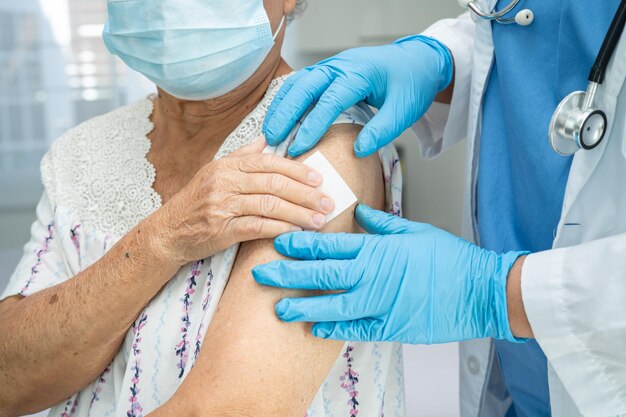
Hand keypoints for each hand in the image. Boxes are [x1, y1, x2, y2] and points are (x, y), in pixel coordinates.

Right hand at [155, 138, 334, 265]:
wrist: (168, 232)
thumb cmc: (196, 201)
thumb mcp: (215, 171)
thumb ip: (243, 155)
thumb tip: (267, 138)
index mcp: (227, 165)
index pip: (269, 162)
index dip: (297, 170)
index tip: (319, 179)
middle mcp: (224, 182)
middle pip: (274, 183)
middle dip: (305, 194)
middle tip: (327, 202)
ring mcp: (222, 205)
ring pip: (269, 205)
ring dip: (298, 214)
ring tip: (319, 220)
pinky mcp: (222, 229)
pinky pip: (257, 227)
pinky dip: (279, 228)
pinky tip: (296, 231)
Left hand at [253, 205, 526, 344]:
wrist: (480, 291)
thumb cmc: (450, 259)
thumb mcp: (416, 231)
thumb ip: (383, 223)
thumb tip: (361, 210)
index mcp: (377, 249)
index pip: (329, 245)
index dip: (300, 244)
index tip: (278, 242)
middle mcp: (373, 276)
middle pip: (321, 274)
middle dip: (288, 274)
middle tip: (262, 275)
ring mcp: (380, 304)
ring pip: (332, 305)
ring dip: (303, 306)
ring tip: (279, 308)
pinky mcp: (391, 326)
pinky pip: (355, 329)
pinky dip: (334, 329)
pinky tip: (314, 329)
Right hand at [262, 35, 452, 157]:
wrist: (416, 61)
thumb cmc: (411, 84)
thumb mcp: (404, 110)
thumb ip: (382, 131)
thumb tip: (358, 151)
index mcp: (359, 74)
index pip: (329, 101)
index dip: (312, 126)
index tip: (299, 148)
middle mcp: (340, 66)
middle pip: (304, 87)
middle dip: (286, 114)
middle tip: (273, 139)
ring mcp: (331, 66)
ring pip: (297, 83)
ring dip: (281, 106)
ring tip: (270, 132)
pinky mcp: (327, 72)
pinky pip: (301, 84)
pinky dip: (287, 100)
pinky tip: (279, 118)